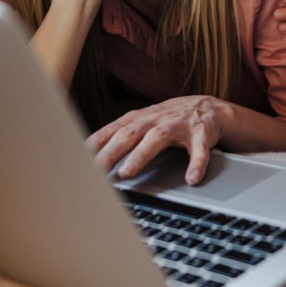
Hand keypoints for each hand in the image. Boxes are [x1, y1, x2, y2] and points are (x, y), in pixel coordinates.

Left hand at [86, 95, 232, 184]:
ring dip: (141, 154)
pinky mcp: (201, 133)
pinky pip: (199, 149)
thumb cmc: (169, 120)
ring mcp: (179, 125)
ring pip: (157, 138)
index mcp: (139, 119)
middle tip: (95, 171)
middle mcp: (156, 120)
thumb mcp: (143, 124)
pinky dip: (196, 163)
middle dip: (110, 152)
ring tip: (127, 172)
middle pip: (129, 134)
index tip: (76, 162)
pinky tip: (192, 178)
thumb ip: (119, 137)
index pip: (111, 132)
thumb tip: (89, 158)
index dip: (93, 146)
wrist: (209, 108)